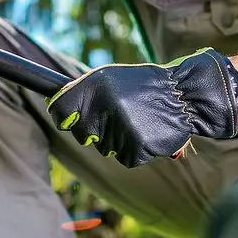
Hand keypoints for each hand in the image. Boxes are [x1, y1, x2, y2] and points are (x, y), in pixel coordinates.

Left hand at [46, 47, 237, 167]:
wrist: (184, 94)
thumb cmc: (143, 87)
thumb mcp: (111, 78)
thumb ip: (83, 92)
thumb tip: (53, 107)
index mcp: (96, 85)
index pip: (61, 112)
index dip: (65, 119)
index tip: (72, 120)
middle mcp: (106, 106)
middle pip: (82, 135)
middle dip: (96, 132)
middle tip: (119, 116)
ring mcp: (122, 127)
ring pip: (106, 148)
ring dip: (119, 140)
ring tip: (139, 120)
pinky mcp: (138, 146)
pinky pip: (126, 158)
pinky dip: (137, 151)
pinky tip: (149, 133)